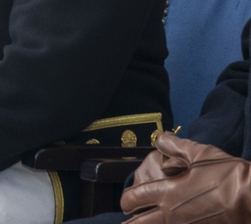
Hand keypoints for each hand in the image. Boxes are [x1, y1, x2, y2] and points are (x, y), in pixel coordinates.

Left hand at [121, 131, 250, 222]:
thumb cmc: (228, 175)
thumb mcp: (199, 153)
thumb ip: (175, 146)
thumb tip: (160, 139)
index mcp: (168, 192)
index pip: (135, 198)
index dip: (126, 200)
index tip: (125, 202)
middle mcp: (172, 213)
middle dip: (131, 223)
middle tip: (129, 220)